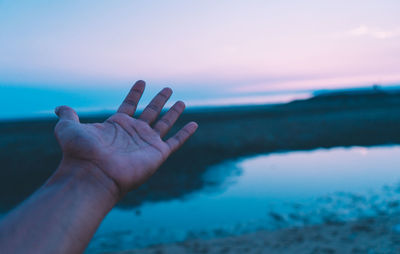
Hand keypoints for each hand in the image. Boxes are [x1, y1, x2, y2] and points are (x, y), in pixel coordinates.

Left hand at [53, 80, 197, 197]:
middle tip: (168, 88)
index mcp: (117, 125)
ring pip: (164, 123)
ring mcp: (146, 143)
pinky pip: (175, 141)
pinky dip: (185, 133)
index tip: (141, 82)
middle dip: (159, 100)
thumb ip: (68, 117)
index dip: (135, 93)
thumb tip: (59, 108)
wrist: (93, 174)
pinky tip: (194, 124)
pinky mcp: (157, 153)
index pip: (129, 105)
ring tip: (182, 101)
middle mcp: (133, 133)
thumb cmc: (80, 152)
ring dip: (173, 113)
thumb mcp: (68, 129)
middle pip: (150, 112)